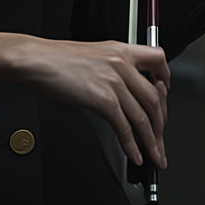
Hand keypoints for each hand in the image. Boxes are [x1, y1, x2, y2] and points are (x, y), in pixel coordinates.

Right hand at [0, 33, 168, 168]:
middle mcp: (123, 63)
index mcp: (122, 49)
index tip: (165, 98)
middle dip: (161, 124)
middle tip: (161, 140)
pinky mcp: (102, 99)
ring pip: (143, 116)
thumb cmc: (58, 58)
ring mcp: (114, 81)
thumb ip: (112, 67)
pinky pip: (124, 127)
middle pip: (155, 97)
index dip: (167, 81)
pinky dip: (132, 145)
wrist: (37, 59)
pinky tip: (134, 154)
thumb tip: (123, 87)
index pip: (159, 60)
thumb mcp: (94, 54)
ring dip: (152, 141)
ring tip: (155, 155)